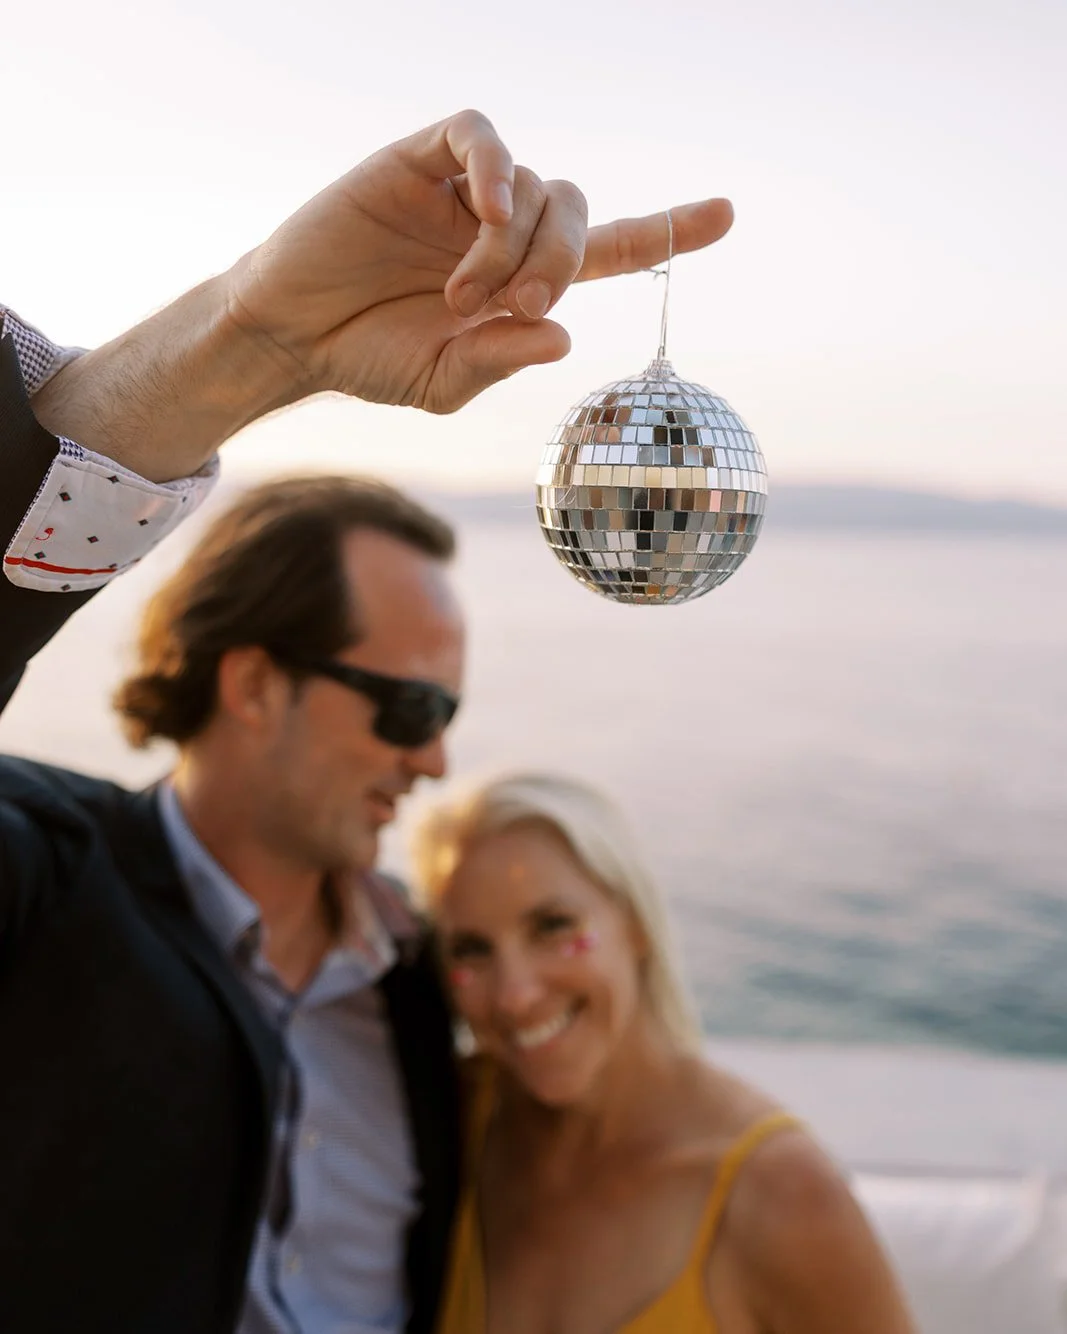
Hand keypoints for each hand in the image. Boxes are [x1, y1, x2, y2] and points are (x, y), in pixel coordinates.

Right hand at [226, 109, 733, 412]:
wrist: (293, 335)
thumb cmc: (371, 360)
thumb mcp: (445, 381)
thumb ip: (503, 358)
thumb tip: (563, 331)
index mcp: (520, 280)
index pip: (610, 246)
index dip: (665, 229)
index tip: (725, 214)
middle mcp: (499, 228)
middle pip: (575, 212)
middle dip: (561, 261)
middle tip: (514, 306)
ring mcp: (460, 192)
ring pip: (530, 186)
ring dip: (509, 248)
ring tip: (457, 296)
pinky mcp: (417, 161)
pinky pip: (477, 136)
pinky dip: (493, 169)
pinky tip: (480, 211)